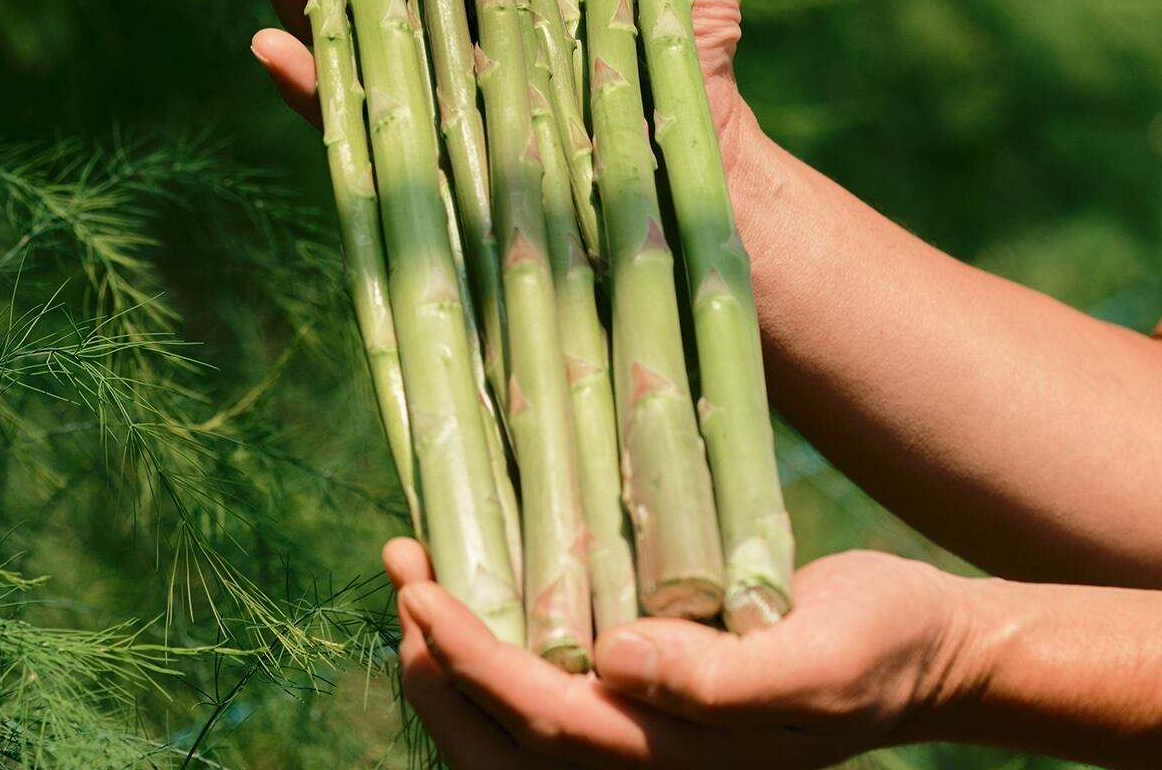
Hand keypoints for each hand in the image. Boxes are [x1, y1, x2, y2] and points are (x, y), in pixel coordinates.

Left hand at [385, 537, 974, 768]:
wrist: (926, 645)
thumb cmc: (881, 647)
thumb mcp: (818, 659)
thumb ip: (722, 681)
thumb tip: (613, 662)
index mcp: (674, 755)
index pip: (540, 721)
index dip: (469, 663)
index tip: (418, 594)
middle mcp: (644, 750)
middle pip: (505, 735)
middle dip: (437, 662)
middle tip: (400, 573)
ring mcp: (646, 724)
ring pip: (517, 718)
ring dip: (456, 656)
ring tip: (417, 577)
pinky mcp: (654, 688)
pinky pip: (556, 678)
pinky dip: (505, 642)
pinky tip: (489, 581)